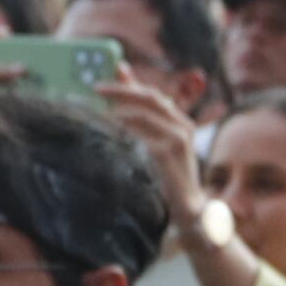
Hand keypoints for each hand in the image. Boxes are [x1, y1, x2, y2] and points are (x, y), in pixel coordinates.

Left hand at [96, 70, 205, 219]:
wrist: (189, 210)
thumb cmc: (168, 178)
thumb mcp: (159, 146)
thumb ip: (142, 115)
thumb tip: (122, 75)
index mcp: (181, 122)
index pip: (152, 95)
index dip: (127, 86)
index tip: (100, 86)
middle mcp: (183, 127)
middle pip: (149, 99)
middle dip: (120, 91)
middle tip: (96, 90)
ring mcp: (178, 140)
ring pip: (143, 115)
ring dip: (118, 111)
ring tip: (98, 114)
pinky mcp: (168, 154)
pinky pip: (141, 136)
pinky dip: (123, 131)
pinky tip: (108, 133)